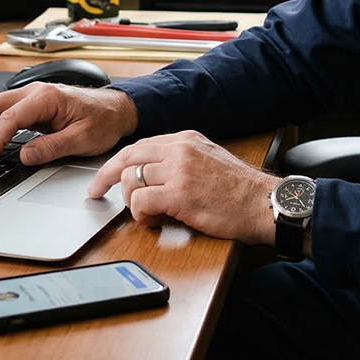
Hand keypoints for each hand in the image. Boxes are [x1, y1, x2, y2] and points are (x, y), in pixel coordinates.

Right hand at [0, 81, 137, 166]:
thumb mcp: (82, 139)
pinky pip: (5, 112)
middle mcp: (36, 91)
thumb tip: (24, 156)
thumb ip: (52, 148)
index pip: (10, 118)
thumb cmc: (104, 120)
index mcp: (47, 97)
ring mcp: (32, 97)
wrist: (117, 110)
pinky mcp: (32, 106)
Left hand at [87, 131, 275, 244]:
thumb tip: (152, 173)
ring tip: (146, 212)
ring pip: (131, 180)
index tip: (106, 175)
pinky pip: (140, 202)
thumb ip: (181, 159)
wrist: (262, 203)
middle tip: (96, 191)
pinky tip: (153, 220)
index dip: (119, 161)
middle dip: (106, 175)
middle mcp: (179, 149)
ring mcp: (179, 171)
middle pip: (127, 156)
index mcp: (186, 139)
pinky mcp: (179, 195)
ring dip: (131, 201)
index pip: (140, 145)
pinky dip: (140, 215)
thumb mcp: (209, 159)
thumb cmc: (239, 190)